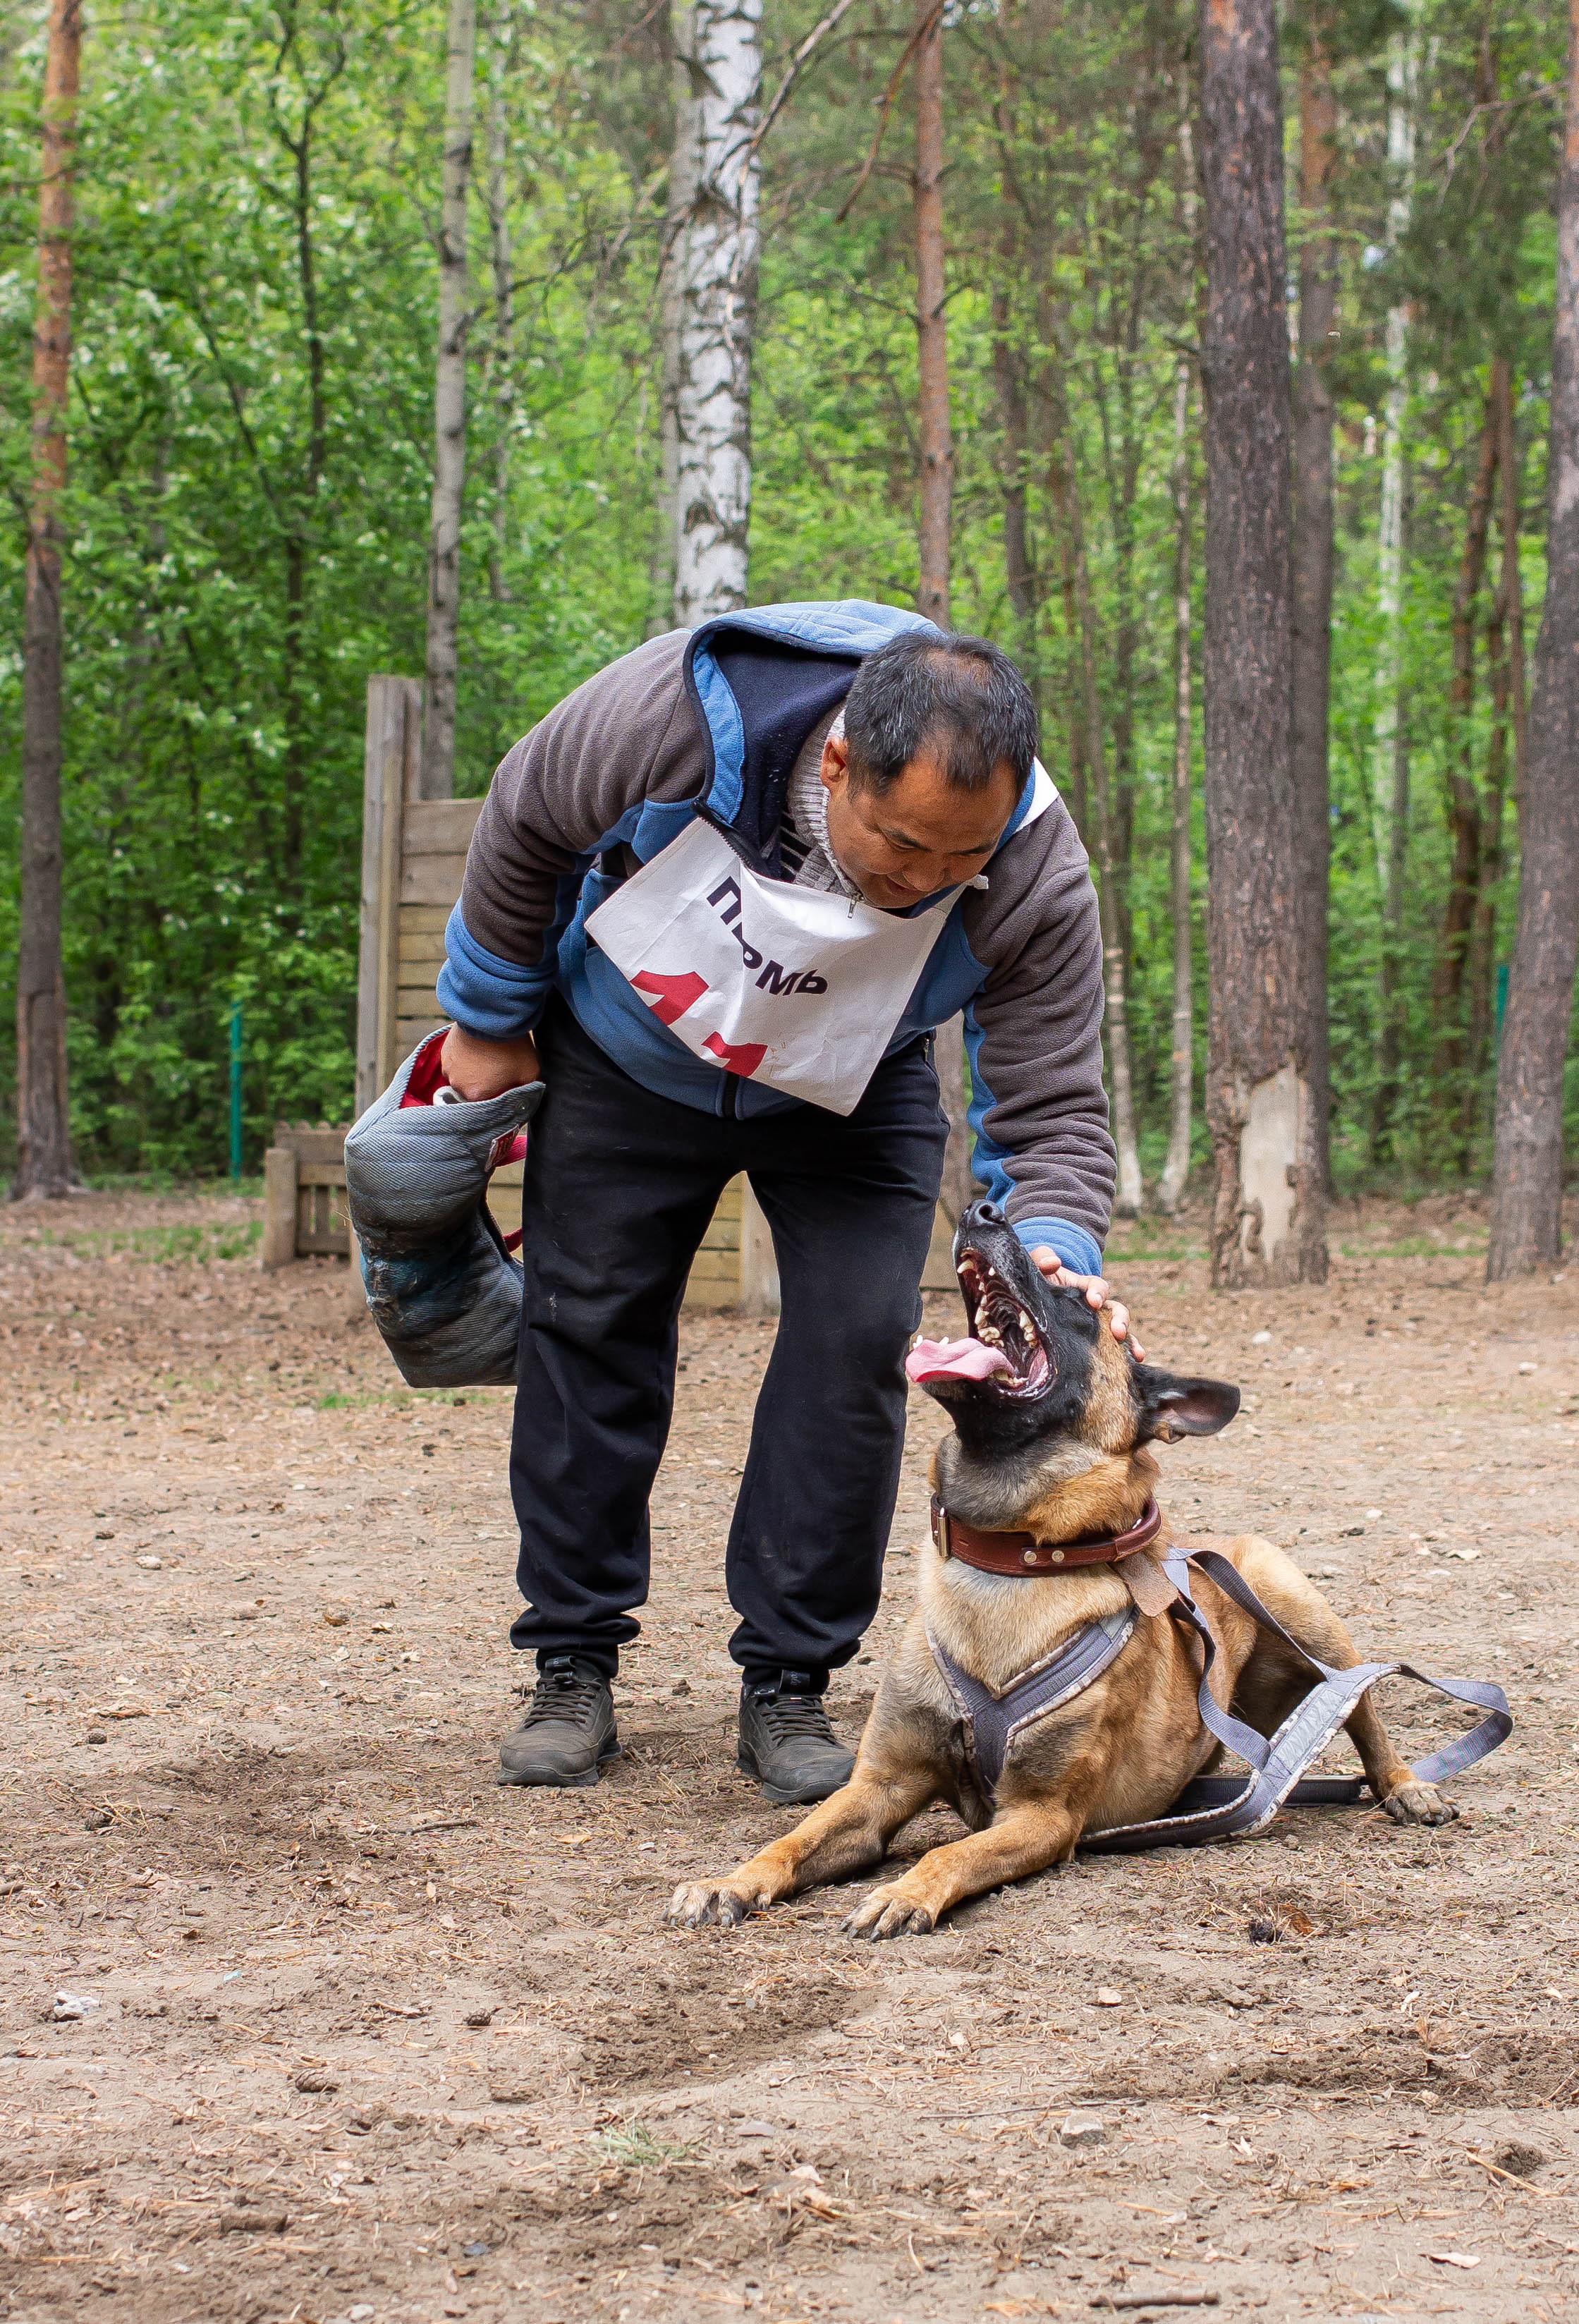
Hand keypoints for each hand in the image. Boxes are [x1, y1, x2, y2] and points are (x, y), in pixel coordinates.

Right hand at [440, 1023, 540, 1100]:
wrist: (492, 1016)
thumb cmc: (512, 1046)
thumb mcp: (530, 1073)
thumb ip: (525, 1091)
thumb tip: (524, 1098)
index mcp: (475, 1095)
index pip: (487, 1105)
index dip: (498, 1095)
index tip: (507, 1084)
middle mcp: (457, 1085)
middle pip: (473, 1091)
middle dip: (485, 1083)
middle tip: (498, 1068)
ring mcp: (448, 1067)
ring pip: (462, 1076)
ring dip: (472, 1071)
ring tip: (487, 1057)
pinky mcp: (444, 1051)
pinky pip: (455, 1062)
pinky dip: (464, 1058)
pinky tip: (477, 1048)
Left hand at [1027, 1247, 1145, 1362]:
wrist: (1030, 1302)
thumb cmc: (1037, 1281)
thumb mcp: (1037, 1266)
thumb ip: (1042, 1257)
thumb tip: (1054, 1263)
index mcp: (1083, 1288)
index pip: (1098, 1287)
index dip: (1098, 1293)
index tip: (1094, 1301)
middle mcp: (1094, 1308)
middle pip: (1116, 1311)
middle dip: (1120, 1320)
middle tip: (1118, 1331)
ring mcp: (1094, 1327)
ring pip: (1119, 1333)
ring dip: (1129, 1342)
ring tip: (1135, 1353)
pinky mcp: (1090, 1344)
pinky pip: (1109, 1351)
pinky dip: (1123, 1358)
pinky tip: (1132, 1366)